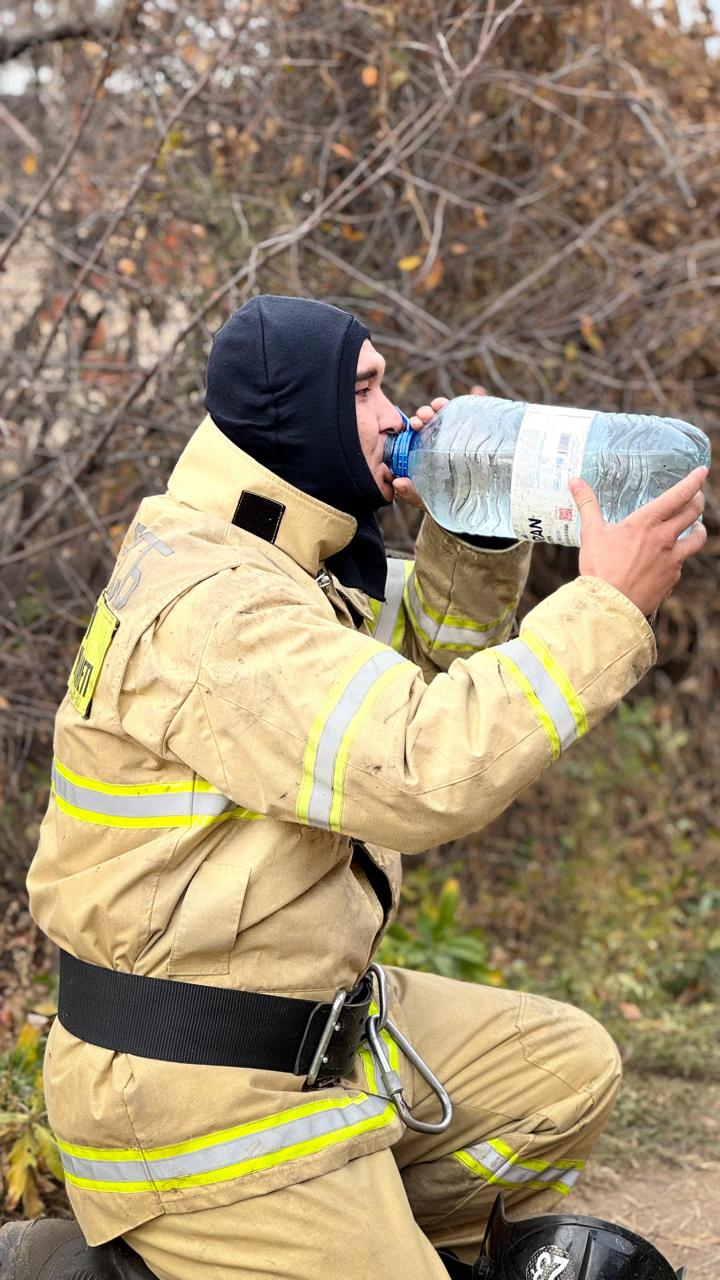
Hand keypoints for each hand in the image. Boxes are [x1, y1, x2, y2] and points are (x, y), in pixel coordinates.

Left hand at [393, 386, 486, 510]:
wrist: (470, 507)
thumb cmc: (441, 501)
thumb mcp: (424, 499)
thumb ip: (410, 493)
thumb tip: (398, 483)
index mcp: (426, 448)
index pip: (420, 430)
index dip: (416, 422)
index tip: (415, 423)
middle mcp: (441, 438)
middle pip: (432, 419)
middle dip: (426, 412)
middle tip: (425, 416)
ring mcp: (461, 434)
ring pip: (451, 413)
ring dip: (444, 405)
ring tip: (440, 405)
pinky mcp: (480, 433)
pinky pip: (479, 414)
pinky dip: (478, 399)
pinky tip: (478, 393)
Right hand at [569, 466, 707, 616]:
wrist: (609, 605)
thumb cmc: (599, 568)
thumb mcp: (591, 532)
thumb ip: (587, 504)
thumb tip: (575, 481)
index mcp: (646, 522)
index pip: (679, 495)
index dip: (694, 480)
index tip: (701, 471)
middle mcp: (665, 538)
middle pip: (693, 512)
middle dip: (697, 500)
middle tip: (695, 496)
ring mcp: (673, 559)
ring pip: (698, 538)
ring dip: (698, 528)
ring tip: (695, 527)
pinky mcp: (673, 578)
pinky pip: (682, 562)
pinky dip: (679, 556)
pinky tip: (670, 558)